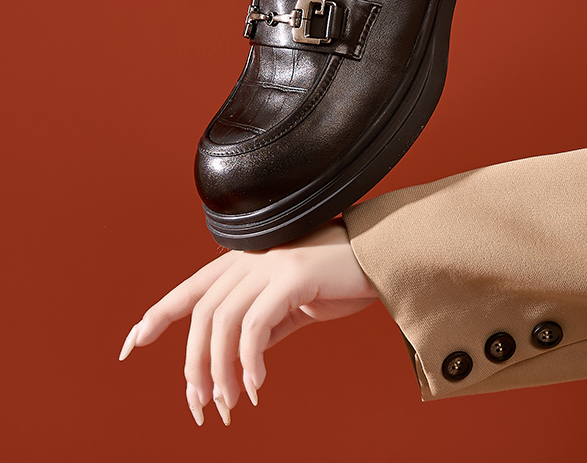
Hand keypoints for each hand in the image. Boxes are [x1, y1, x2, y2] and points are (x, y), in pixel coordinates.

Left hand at [118, 220, 377, 425]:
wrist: (378, 258)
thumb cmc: (338, 279)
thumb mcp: (290, 303)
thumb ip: (261, 323)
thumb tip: (236, 363)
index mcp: (245, 261)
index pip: (190, 290)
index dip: (155, 315)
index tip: (130, 345)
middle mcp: (250, 258)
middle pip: (201, 315)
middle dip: (194, 366)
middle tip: (200, 406)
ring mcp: (269, 264)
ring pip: (223, 323)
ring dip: (220, 372)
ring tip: (228, 405)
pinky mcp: (291, 276)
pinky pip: (255, 326)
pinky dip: (249, 361)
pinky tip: (255, 385)